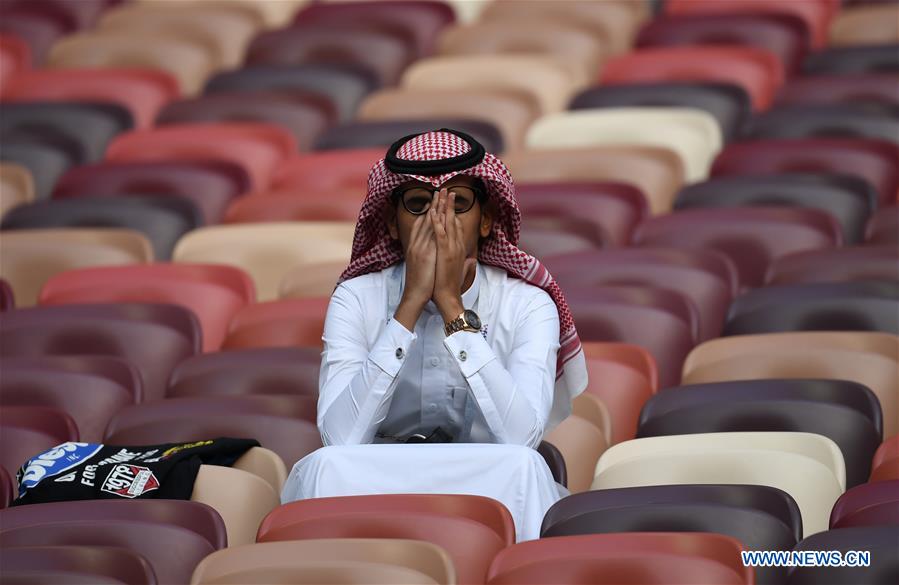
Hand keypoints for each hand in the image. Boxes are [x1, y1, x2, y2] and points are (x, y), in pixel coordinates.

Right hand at [402, 195, 437, 305]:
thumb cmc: (423, 284)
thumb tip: (438, 251)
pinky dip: (433, 221)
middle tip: (441, 189)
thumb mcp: (426, 266)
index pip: (423, 224)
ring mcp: (419, 247)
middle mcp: (416, 244)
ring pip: (428, 222)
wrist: (416, 296)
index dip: (431, 211)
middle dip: (434, 204)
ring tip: (442, 193)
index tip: (437, 200)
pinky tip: (438, 211)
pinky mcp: (423, 253)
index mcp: (417, 247)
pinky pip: (429, 234)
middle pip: (426, 219)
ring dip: (436, 207)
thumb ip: (431, 256)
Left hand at [430, 189, 475, 320]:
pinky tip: (433, 211)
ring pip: (447, 222)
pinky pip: (440, 233)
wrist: (448, 297)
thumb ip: (467, 264)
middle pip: (453, 220)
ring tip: (440, 193)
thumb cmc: (452, 286)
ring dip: (444, 206)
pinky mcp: (444, 253)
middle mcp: (457, 246)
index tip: (448, 202)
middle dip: (450, 204)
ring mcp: (451, 248)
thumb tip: (471, 260)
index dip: (452, 213)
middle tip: (447, 190)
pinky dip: (437, 221)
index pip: (456, 226)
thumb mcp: (461, 272)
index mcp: (459, 249)